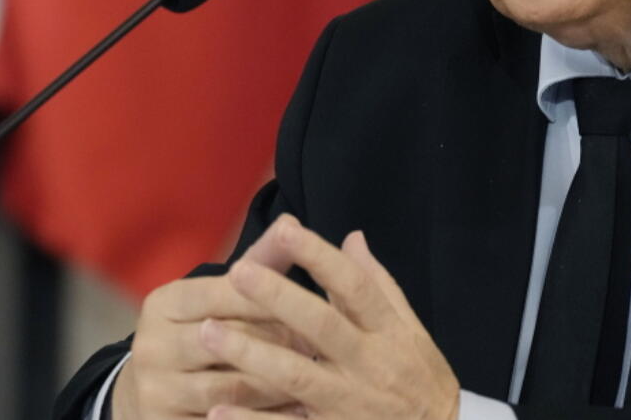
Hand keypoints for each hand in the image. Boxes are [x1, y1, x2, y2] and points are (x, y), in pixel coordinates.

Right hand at [112, 228, 318, 419]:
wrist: (148, 390)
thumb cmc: (200, 328)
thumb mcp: (220, 294)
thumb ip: (259, 261)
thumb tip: (292, 222)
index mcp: (164, 302)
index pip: (228, 293)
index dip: (275, 297)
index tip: (318, 303)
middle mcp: (152, 344)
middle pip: (230, 339)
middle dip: (281, 341)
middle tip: (325, 345)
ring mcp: (155, 389)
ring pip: (232, 387)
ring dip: (279, 384)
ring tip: (317, 380)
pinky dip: (264, 418)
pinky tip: (297, 413)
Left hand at [199, 214, 459, 419]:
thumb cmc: (421, 378)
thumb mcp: (411, 329)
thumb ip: (379, 284)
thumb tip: (352, 238)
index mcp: (388, 332)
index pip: (354, 286)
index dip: (320, 257)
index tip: (287, 229)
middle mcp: (368, 364)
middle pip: (321, 325)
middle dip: (278, 297)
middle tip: (238, 272)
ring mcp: (348, 404)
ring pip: (296, 376)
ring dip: (252, 354)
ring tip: (208, 332)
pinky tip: (216, 410)